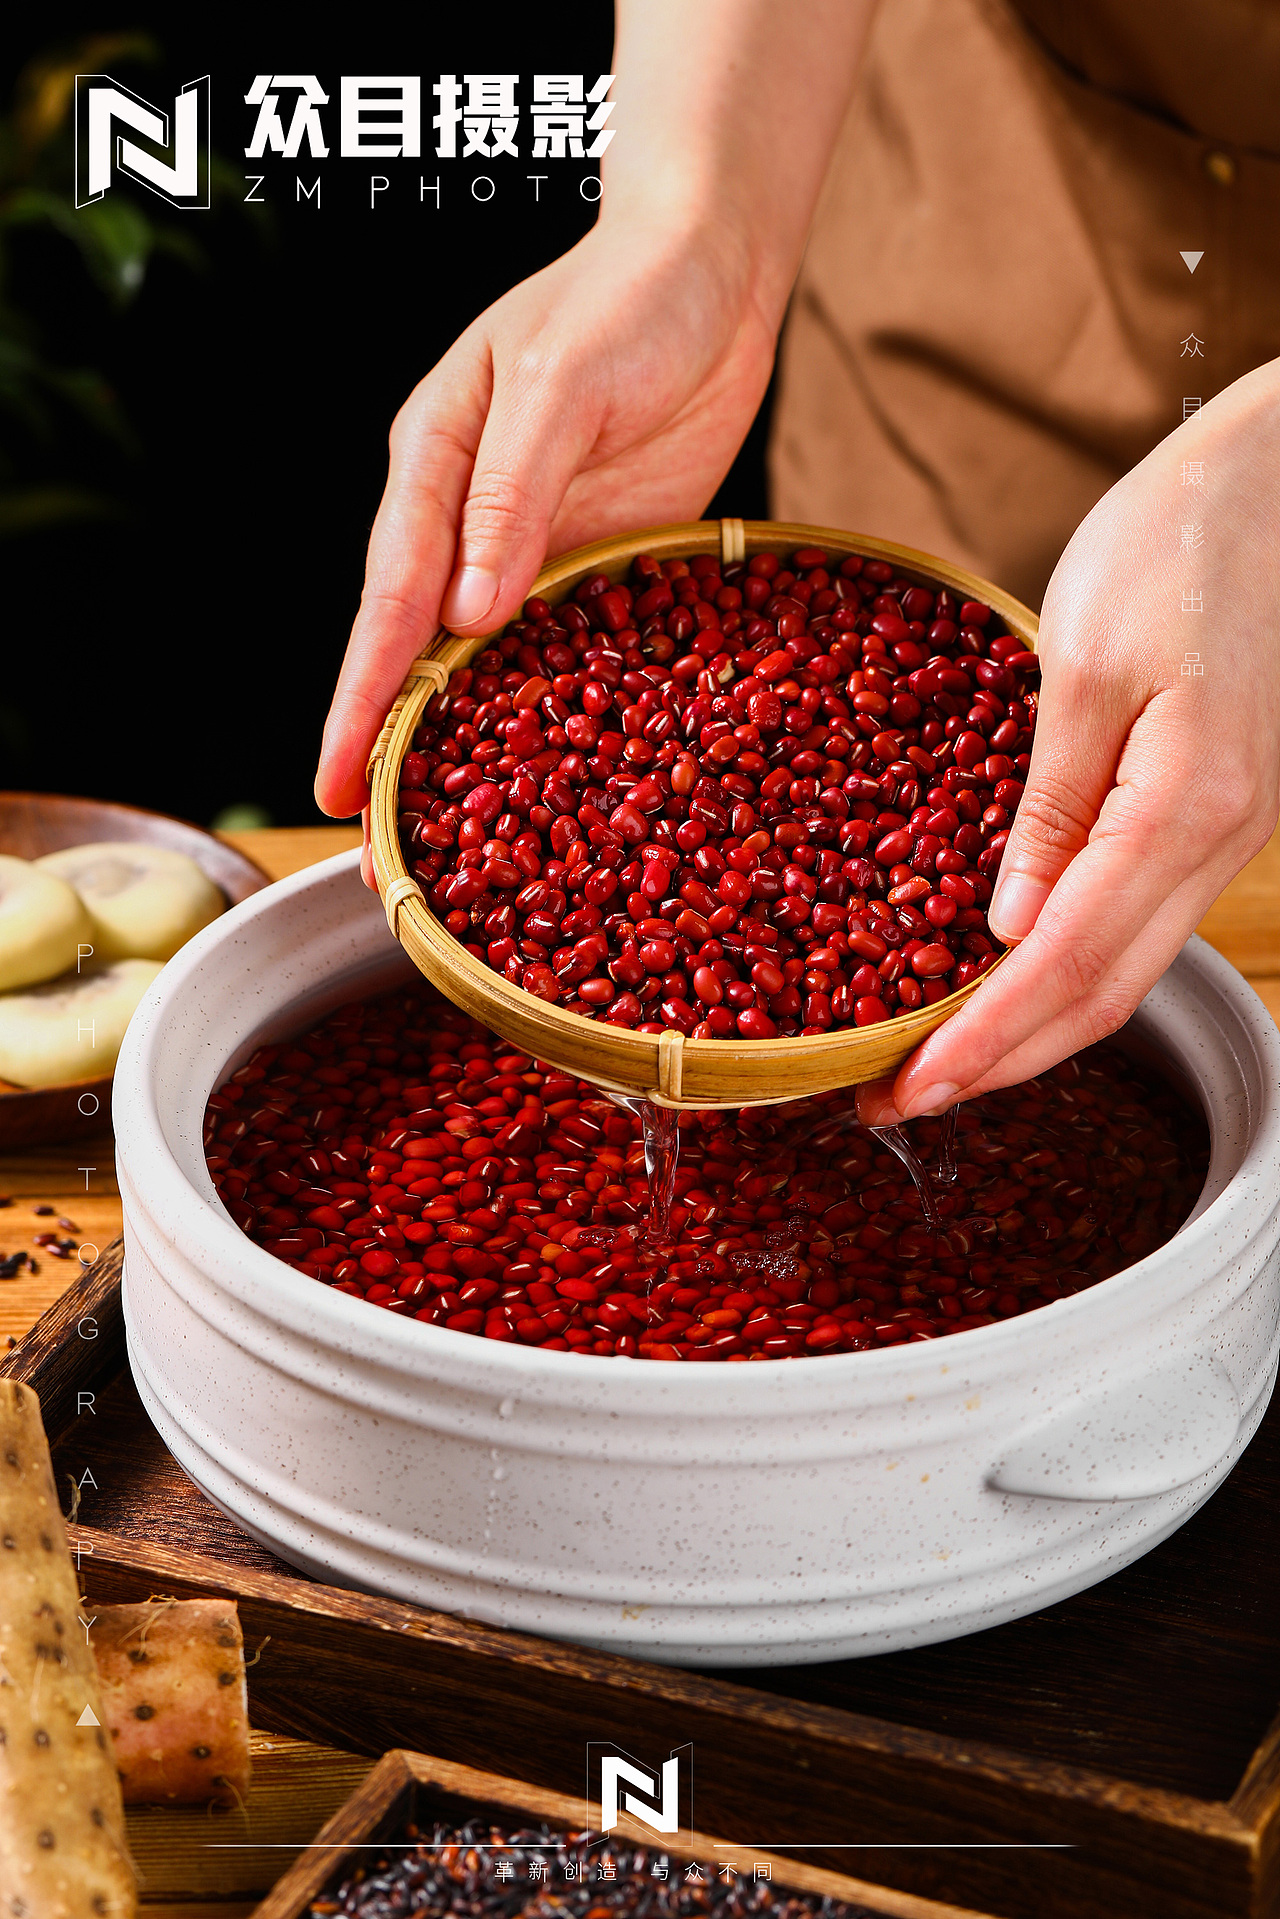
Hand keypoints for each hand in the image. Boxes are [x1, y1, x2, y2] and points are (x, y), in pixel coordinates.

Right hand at [314, 216, 776, 884]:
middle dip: (397, 749)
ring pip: (488, 663)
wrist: (717, 267)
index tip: (335, 782)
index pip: (387, 602)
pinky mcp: (598, 561)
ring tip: (455, 845)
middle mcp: (469, 516)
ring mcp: (533, 545)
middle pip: (421, 650)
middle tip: (378, 854)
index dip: (362, 700)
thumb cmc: (631, 296)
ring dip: (471, 748)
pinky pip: (568, 650)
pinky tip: (554, 780)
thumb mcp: (561, 384)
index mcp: (433, 463)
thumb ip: (510, 497)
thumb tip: (462, 615)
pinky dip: (554, 714)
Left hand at [857, 358, 1279, 1125]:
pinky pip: (1136, 920)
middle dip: (998, 1062)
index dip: (983, 1041)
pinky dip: (1067, 971)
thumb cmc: (1180, 540)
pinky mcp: (1214, 811)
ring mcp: (1227, 832)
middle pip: (1103, 994)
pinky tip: (1007, 979)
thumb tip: (1005, 928)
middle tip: (896, 1099)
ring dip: (1032, 1028)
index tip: (903, 1088)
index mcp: (1186, 806)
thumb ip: (1051, 804)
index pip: (1066, 964)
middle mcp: (1219, 840)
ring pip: (1125, 968)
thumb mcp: (1087, 663)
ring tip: (938, 1058)